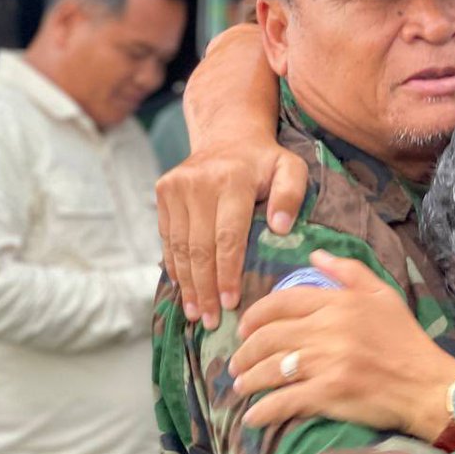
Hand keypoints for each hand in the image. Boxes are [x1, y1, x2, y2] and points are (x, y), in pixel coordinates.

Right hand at [155, 25, 307, 329]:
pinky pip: (168, 237)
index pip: (228, 236)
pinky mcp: (163, 191)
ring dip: (187, 284)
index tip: (232, 302)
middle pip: (200, 246)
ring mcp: (176, 186)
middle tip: (212, 320)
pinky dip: (175, 265)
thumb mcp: (291, 169)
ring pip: (180, 246)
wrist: (228, 133)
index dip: (227, 273)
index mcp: (232, 179)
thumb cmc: (266, 161)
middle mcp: (199, 181)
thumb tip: (280, 228)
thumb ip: (291, 196)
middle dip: (205, 288)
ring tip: (196, 314)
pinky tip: (184, 290)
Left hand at [229, 250, 454, 434]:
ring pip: (271, 369)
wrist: (428, 385)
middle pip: (269, 337)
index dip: (254, 315)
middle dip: (244, 351)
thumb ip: (348, 271)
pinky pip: (285, 401)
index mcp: (338, 303)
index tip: (243, 328)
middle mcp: (328, 329)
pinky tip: (252, 417)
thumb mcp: (383, 295)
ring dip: (248, 379)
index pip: (281, 302)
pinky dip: (263, 411)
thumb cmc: (406, 341)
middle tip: (235, 362)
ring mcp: (327, 362)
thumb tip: (314, 253)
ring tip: (239, 386)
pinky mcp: (329, 394)